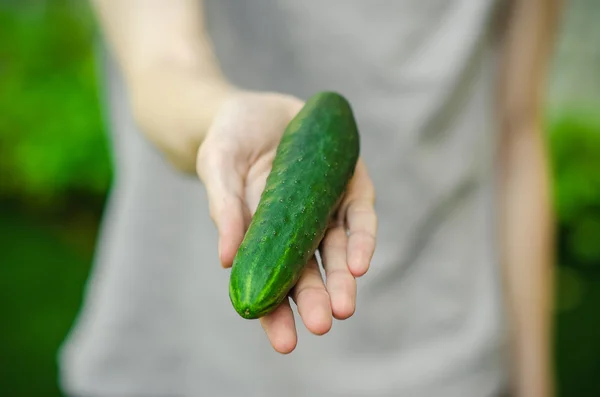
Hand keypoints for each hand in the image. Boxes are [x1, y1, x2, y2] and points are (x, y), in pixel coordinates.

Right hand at [197, 91, 376, 353]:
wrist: (250, 107)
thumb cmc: (226, 141)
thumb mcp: (218, 167)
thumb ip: (224, 208)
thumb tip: (225, 259)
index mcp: (262, 231)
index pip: (271, 280)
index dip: (277, 313)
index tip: (284, 342)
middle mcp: (296, 225)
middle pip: (308, 270)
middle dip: (314, 298)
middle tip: (322, 323)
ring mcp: (323, 203)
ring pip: (338, 249)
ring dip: (343, 277)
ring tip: (345, 306)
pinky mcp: (345, 179)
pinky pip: (359, 211)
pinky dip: (361, 236)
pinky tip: (360, 261)